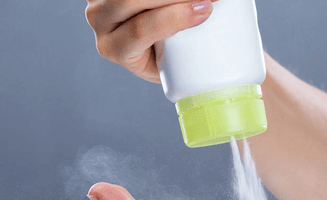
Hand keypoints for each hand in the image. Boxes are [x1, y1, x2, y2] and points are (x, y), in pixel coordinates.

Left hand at [85, 0, 216, 82]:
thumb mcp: (164, 66)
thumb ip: (182, 60)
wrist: (135, 34)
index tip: (206, 9)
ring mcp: (99, 0)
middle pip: (134, 0)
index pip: (141, 30)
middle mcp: (99, 21)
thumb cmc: (156, 56)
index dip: (174, 17)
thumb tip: (226, 53)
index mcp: (113, 49)